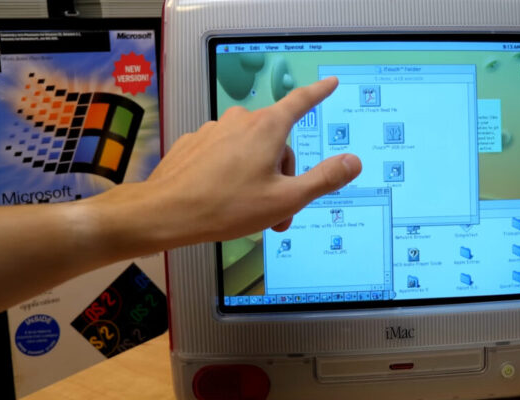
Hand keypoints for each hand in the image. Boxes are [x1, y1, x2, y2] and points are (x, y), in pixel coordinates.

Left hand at [145, 76, 360, 242]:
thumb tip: (353, 162)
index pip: (301, 102)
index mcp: (268, 128)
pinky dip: (232, 174)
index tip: (329, 84)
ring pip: (250, 151)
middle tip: (279, 212)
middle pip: (277, 142)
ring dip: (258, 178)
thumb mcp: (286, 199)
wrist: (166, 212)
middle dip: (283, 175)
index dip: (318, 93)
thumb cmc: (227, 206)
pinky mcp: (195, 143)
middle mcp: (241, 122)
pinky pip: (225, 154)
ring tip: (250, 211)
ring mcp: (215, 130)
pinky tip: (224, 199)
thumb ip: (324, 178)